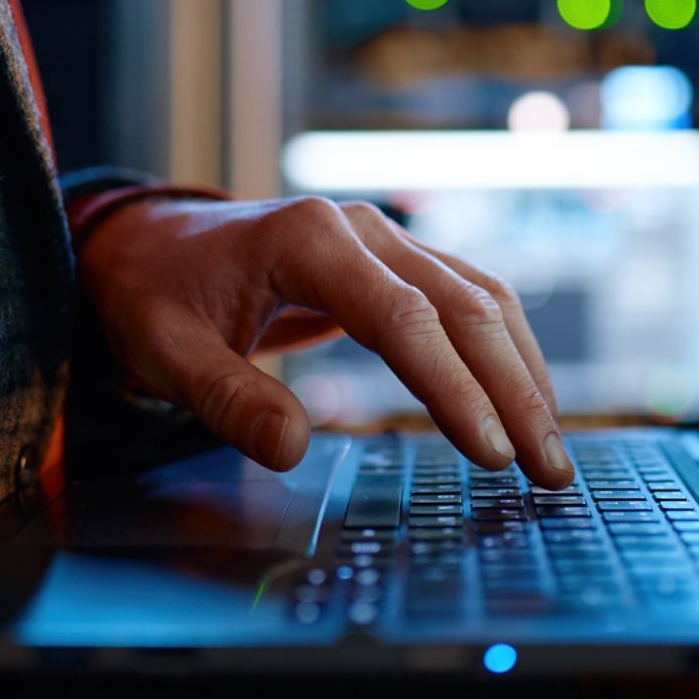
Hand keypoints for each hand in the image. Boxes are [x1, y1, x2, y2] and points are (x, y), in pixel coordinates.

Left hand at [77, 196, 571, 487]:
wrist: (149, 245)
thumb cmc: (156, 297)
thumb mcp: (166, 353)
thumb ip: (228, 400)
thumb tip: (293, 450)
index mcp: (307, 240)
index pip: (403, 319)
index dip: (452, 388)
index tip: (488, 453)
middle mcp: (359, 228)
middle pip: (463, 306)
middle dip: (514, 390)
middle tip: (549, 469)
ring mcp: (383, 238)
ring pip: (480, 298)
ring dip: (523, 373)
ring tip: (549, 450)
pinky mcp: (395, 261)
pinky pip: (466, 300)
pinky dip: (502, 353)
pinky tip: (522, 405)